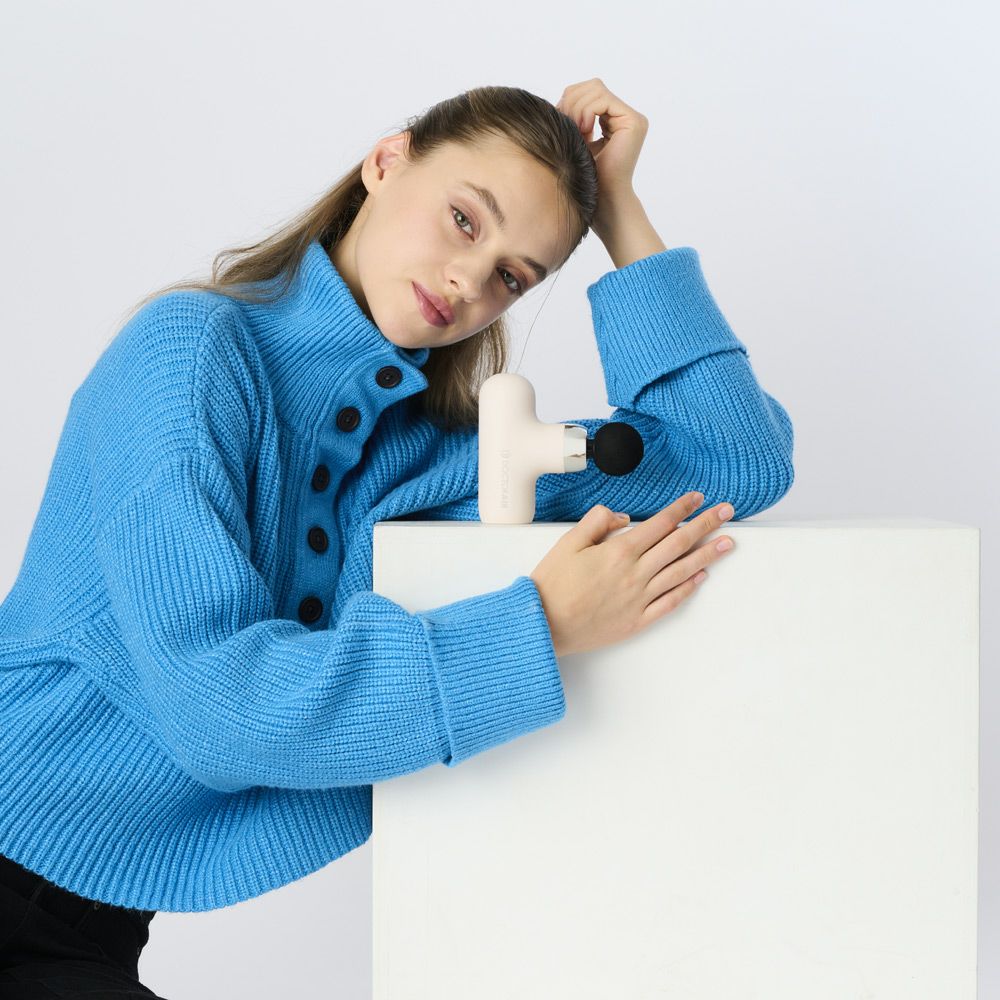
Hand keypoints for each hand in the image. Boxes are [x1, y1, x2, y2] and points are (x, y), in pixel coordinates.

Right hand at [529, 492, 735, 658]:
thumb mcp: (568, 541)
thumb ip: (597, 521)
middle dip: (705, 524)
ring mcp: (639, 598)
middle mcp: (635, 573)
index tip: (698, 497)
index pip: (660, 523)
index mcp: (619, 551)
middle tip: (727, 511)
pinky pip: (670, 602)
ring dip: (707, 554)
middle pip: (678, 543)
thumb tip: (626, 518)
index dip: (682, 508)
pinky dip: (688, 588)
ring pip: (681, 571)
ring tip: (728, 543)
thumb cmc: (553, 583)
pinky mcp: (637, 620)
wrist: (544, 624)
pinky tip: (701, 577)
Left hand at [555, 78, 648, 230]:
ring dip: (577, 108)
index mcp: (613, 120)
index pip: (587, 91)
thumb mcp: (575, 142)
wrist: (602, 201)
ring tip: (577, 132)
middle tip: (567, 126)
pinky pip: (603, 100)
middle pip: (592, 85)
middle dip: (572, 101)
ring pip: (596, 89)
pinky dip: (586, 111)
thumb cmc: (586, 179)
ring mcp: (632, 118)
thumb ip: (573, 117)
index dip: (569, 101)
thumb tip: (562, 97)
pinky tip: (584, 131)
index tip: (562, 125)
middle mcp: (625, 116)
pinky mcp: (634, 122)